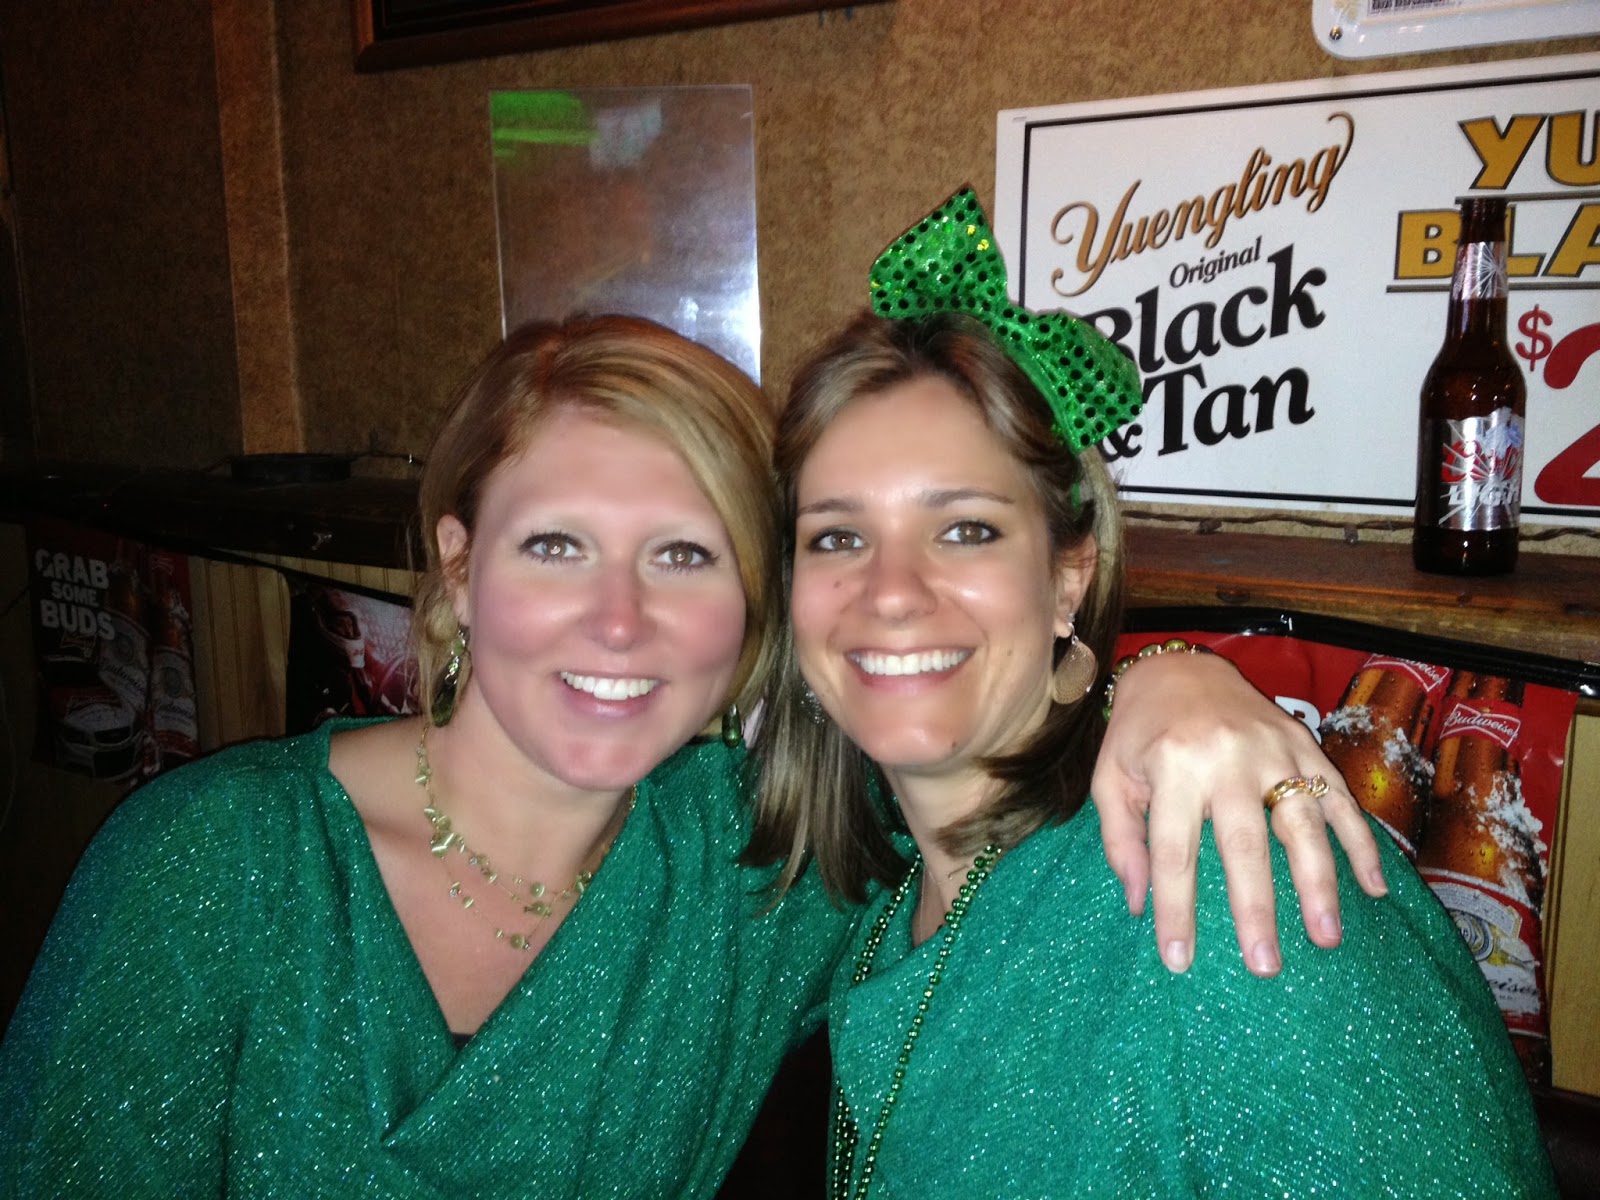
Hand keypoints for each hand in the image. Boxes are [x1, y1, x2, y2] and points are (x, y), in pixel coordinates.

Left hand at [1090, 647, 1387, 977]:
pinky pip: (1339, 798)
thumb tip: (1140, 903)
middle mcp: (1226, 758)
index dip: (1176, 908)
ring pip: (1302, 823)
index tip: (1180, 959)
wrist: (1181, 667)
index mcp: (1172, 766)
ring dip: (1318, 884)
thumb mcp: (1110, 778)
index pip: (1174, 852)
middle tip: (1265, 966)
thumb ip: (1121, 839)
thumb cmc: (1140, 734)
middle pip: (1244, 845)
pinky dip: (1362, 843)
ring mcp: (1273, 749)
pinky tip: (1374, 889)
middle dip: (1256, 909)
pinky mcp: (1305, 744)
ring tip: (1326, 937)